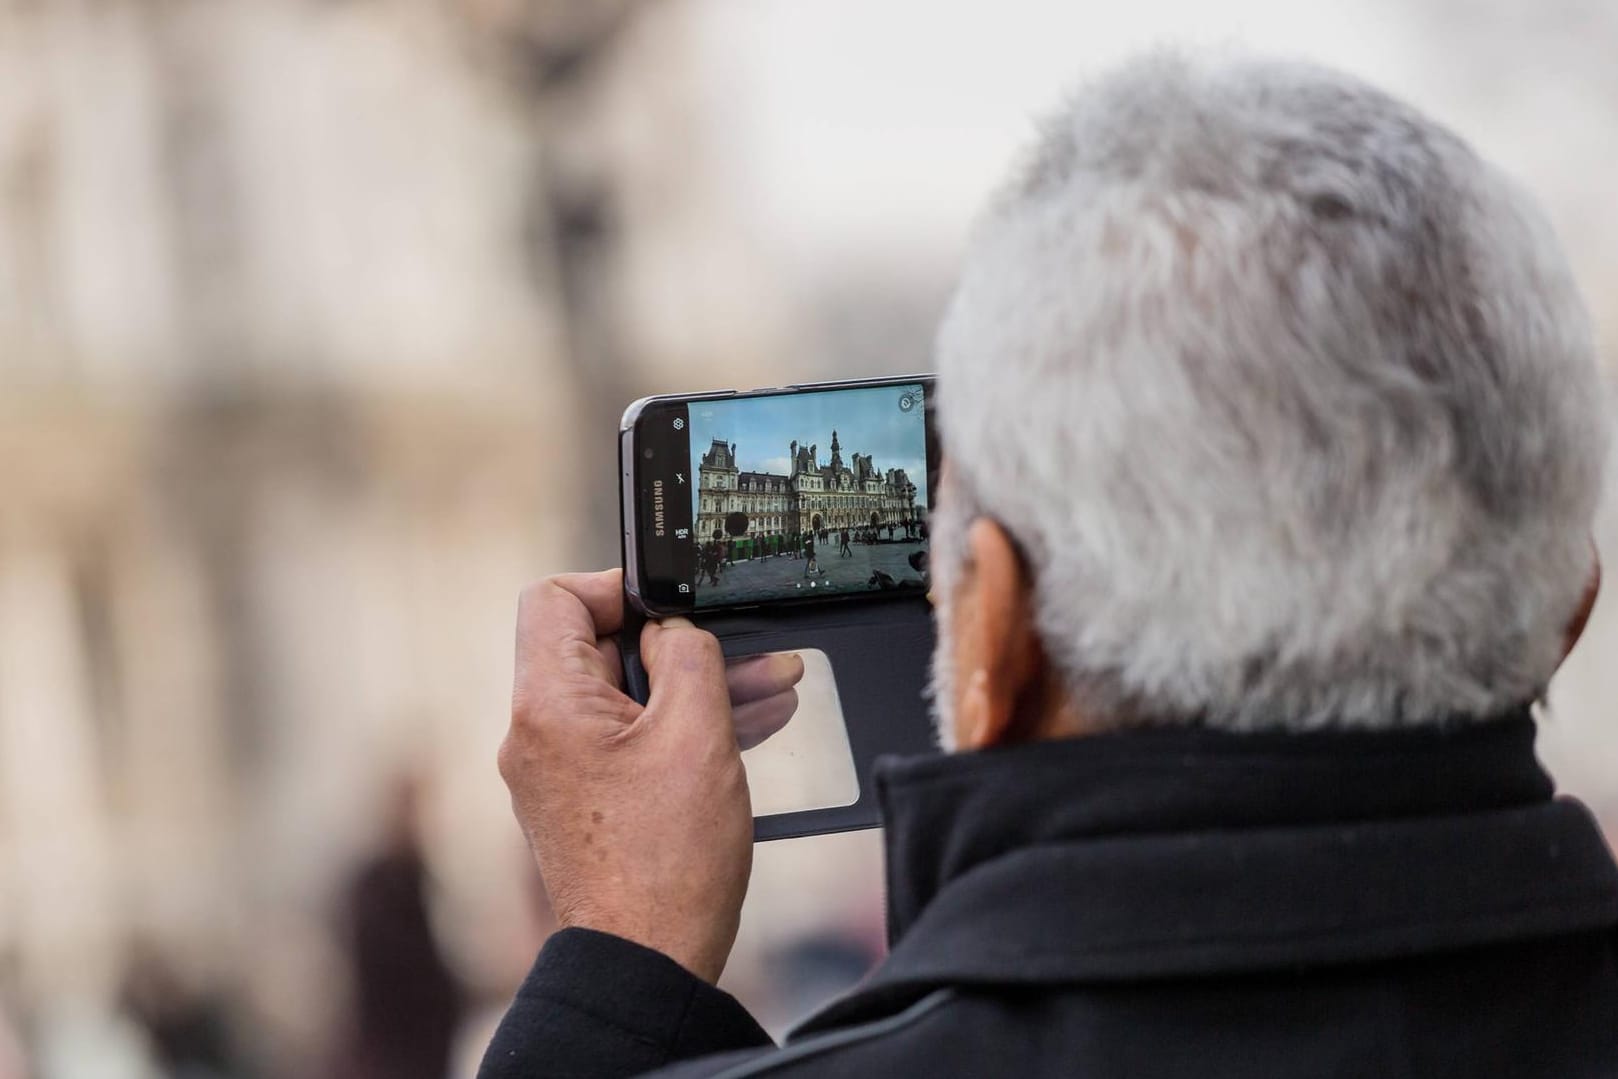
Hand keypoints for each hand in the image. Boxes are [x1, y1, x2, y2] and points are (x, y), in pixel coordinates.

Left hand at [498, 570, 802, 982]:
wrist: (649, 961)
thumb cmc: (668, 862)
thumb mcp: (696, 734)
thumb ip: (687, 655)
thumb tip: (674, 628)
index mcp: (548, 705)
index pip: (557, 597)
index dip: (619, 588)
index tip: (673, 606)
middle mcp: (539, 734)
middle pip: (602, 649)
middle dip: (683, 645)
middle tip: (750, 652)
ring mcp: (560, 771)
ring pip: (628, 697)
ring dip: (697, 686)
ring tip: (774, 685)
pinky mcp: (587, 801)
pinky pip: (633, 739)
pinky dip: (683, 727)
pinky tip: (752, 723)